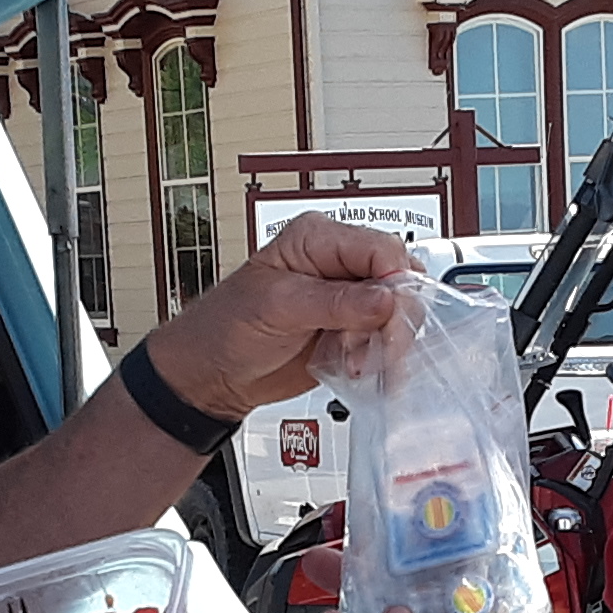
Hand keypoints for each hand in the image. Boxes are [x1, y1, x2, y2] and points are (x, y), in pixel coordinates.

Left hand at [133, 215, 413, 418]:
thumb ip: (335, 302)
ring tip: (356, 363)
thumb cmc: (226, 330)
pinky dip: (382, 357)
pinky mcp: (352, 328)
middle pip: (398, 279)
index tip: (388, 320)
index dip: (394, 283)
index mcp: (316, 239)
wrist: (213, 373)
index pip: (380, 248)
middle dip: (393, 320)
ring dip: (387, 343)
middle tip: (375, 351)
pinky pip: (386, 337)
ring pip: (399, 311)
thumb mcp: (278, 308)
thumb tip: (386, 298)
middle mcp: (338, 262)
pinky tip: (361, 369)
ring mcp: (348, 296)